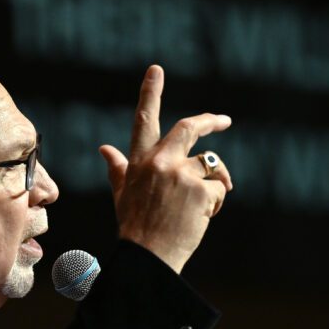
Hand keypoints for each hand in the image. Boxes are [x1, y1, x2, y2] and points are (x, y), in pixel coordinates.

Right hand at [98, 65, 233, 273]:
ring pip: (210, 167)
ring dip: (214, 184)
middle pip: (190, 128)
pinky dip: (217, 204)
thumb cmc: (136, 229)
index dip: (150, 93)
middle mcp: (159, 162)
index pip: (144, 121)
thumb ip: (118, 169)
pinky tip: (202, 218)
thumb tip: (104, 149)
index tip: (156, 69)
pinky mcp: (200, 190)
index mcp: (140, 162)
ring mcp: (180, 175)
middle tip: (224, 121)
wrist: (148, 259)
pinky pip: (220, 189)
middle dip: (210, 121)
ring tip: (200, 209)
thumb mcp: (123, 195)